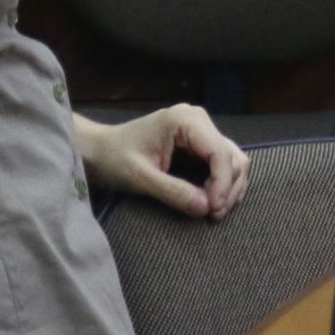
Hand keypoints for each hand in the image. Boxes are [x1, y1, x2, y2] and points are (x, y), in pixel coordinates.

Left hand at [75, 105, 247, 218]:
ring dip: (229, 188)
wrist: (101, 151)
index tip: (213, 210)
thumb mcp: (141, 178)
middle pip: (232, 157)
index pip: (219, 152)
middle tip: (212, 215)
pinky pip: (224, 164)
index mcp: (185, 120)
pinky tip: (212, 202)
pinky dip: (223, 184)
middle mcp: (198, 120)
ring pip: (234, 161)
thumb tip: (206, 208)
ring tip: (213, 211)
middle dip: (228, 188)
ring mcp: (201, 131)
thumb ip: (173, 192)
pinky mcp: (200, 144)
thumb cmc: (115, 158)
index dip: (223, 183)